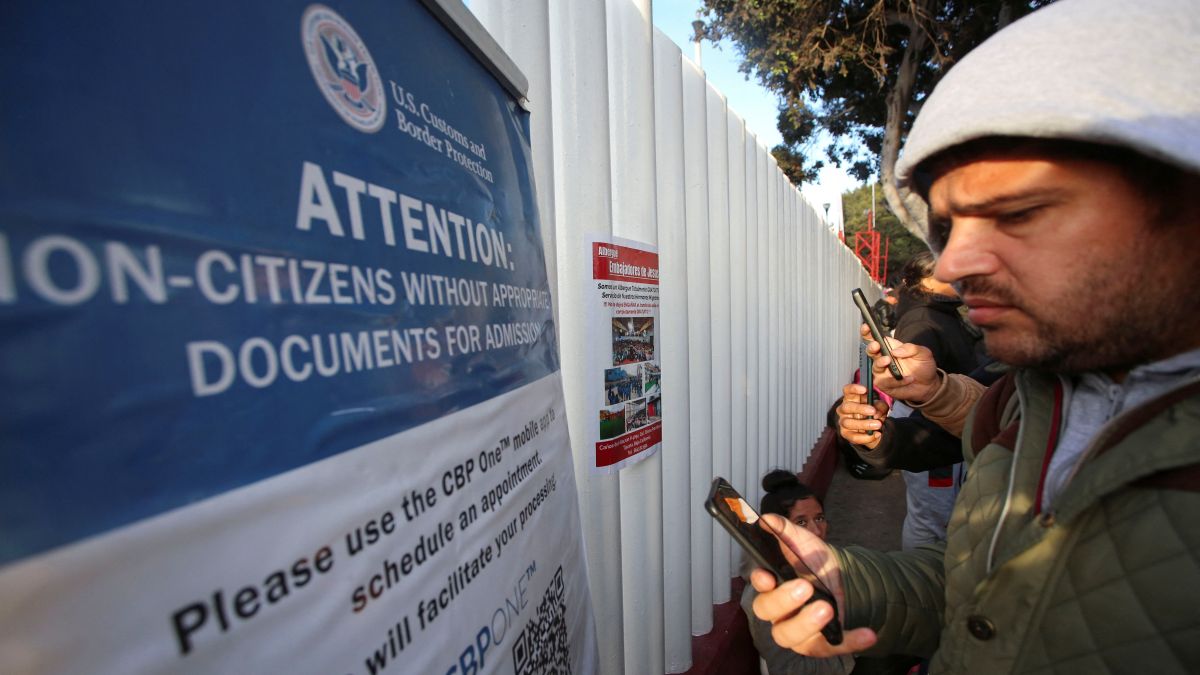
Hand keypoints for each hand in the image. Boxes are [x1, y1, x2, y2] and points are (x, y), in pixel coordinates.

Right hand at [749, 514, 876, 656]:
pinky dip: (849, 642)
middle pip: (768, 612)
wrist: (842, 577)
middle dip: (784, 600)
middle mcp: (778, 610)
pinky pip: (829, 648)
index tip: (767, 576)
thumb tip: (767, 519)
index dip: (759, 583)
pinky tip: (867, 634)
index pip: (757, 587)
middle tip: (805, 587)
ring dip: (807, 623)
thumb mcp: (803, 542)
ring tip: (828, 609)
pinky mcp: (819, 643)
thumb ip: (785, 531)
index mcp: (771, 585)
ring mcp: (796, 629)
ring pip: (789, 636)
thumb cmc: (814, 561)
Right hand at [837, 383, 888, 448]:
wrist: (873, 429)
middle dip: (860, 408)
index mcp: (851, 398)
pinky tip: (876, 434)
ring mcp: (843, 421)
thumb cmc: (874, 413)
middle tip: (873, 411)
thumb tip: (876, 413)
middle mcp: (844, 409)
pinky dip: (866, 437)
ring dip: (864, 424)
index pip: (847, 390)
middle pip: (847, 407)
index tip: (865, 389)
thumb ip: (881, 407)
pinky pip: (854, 437)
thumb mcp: (881, 407)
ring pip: (848, 423)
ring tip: (878, 424)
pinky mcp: (846, 434)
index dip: (854, 388)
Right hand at [859, 324, 940, 402]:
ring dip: (881, 363)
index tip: (866, 327)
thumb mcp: (923, 353)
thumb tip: (895, 351)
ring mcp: (883, 372)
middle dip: (871, 348)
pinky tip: (908, 379)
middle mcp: (884, 358)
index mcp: (891, 347)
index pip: (876, 338)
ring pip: (875, 367)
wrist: (928, 386)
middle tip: (876, 346)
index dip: (868, 332)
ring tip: (889, 361)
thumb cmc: (923, 367)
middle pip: (870, 351)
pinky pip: (885, 381)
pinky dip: (897, 381)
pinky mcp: (884, 384)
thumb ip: (911, 348)